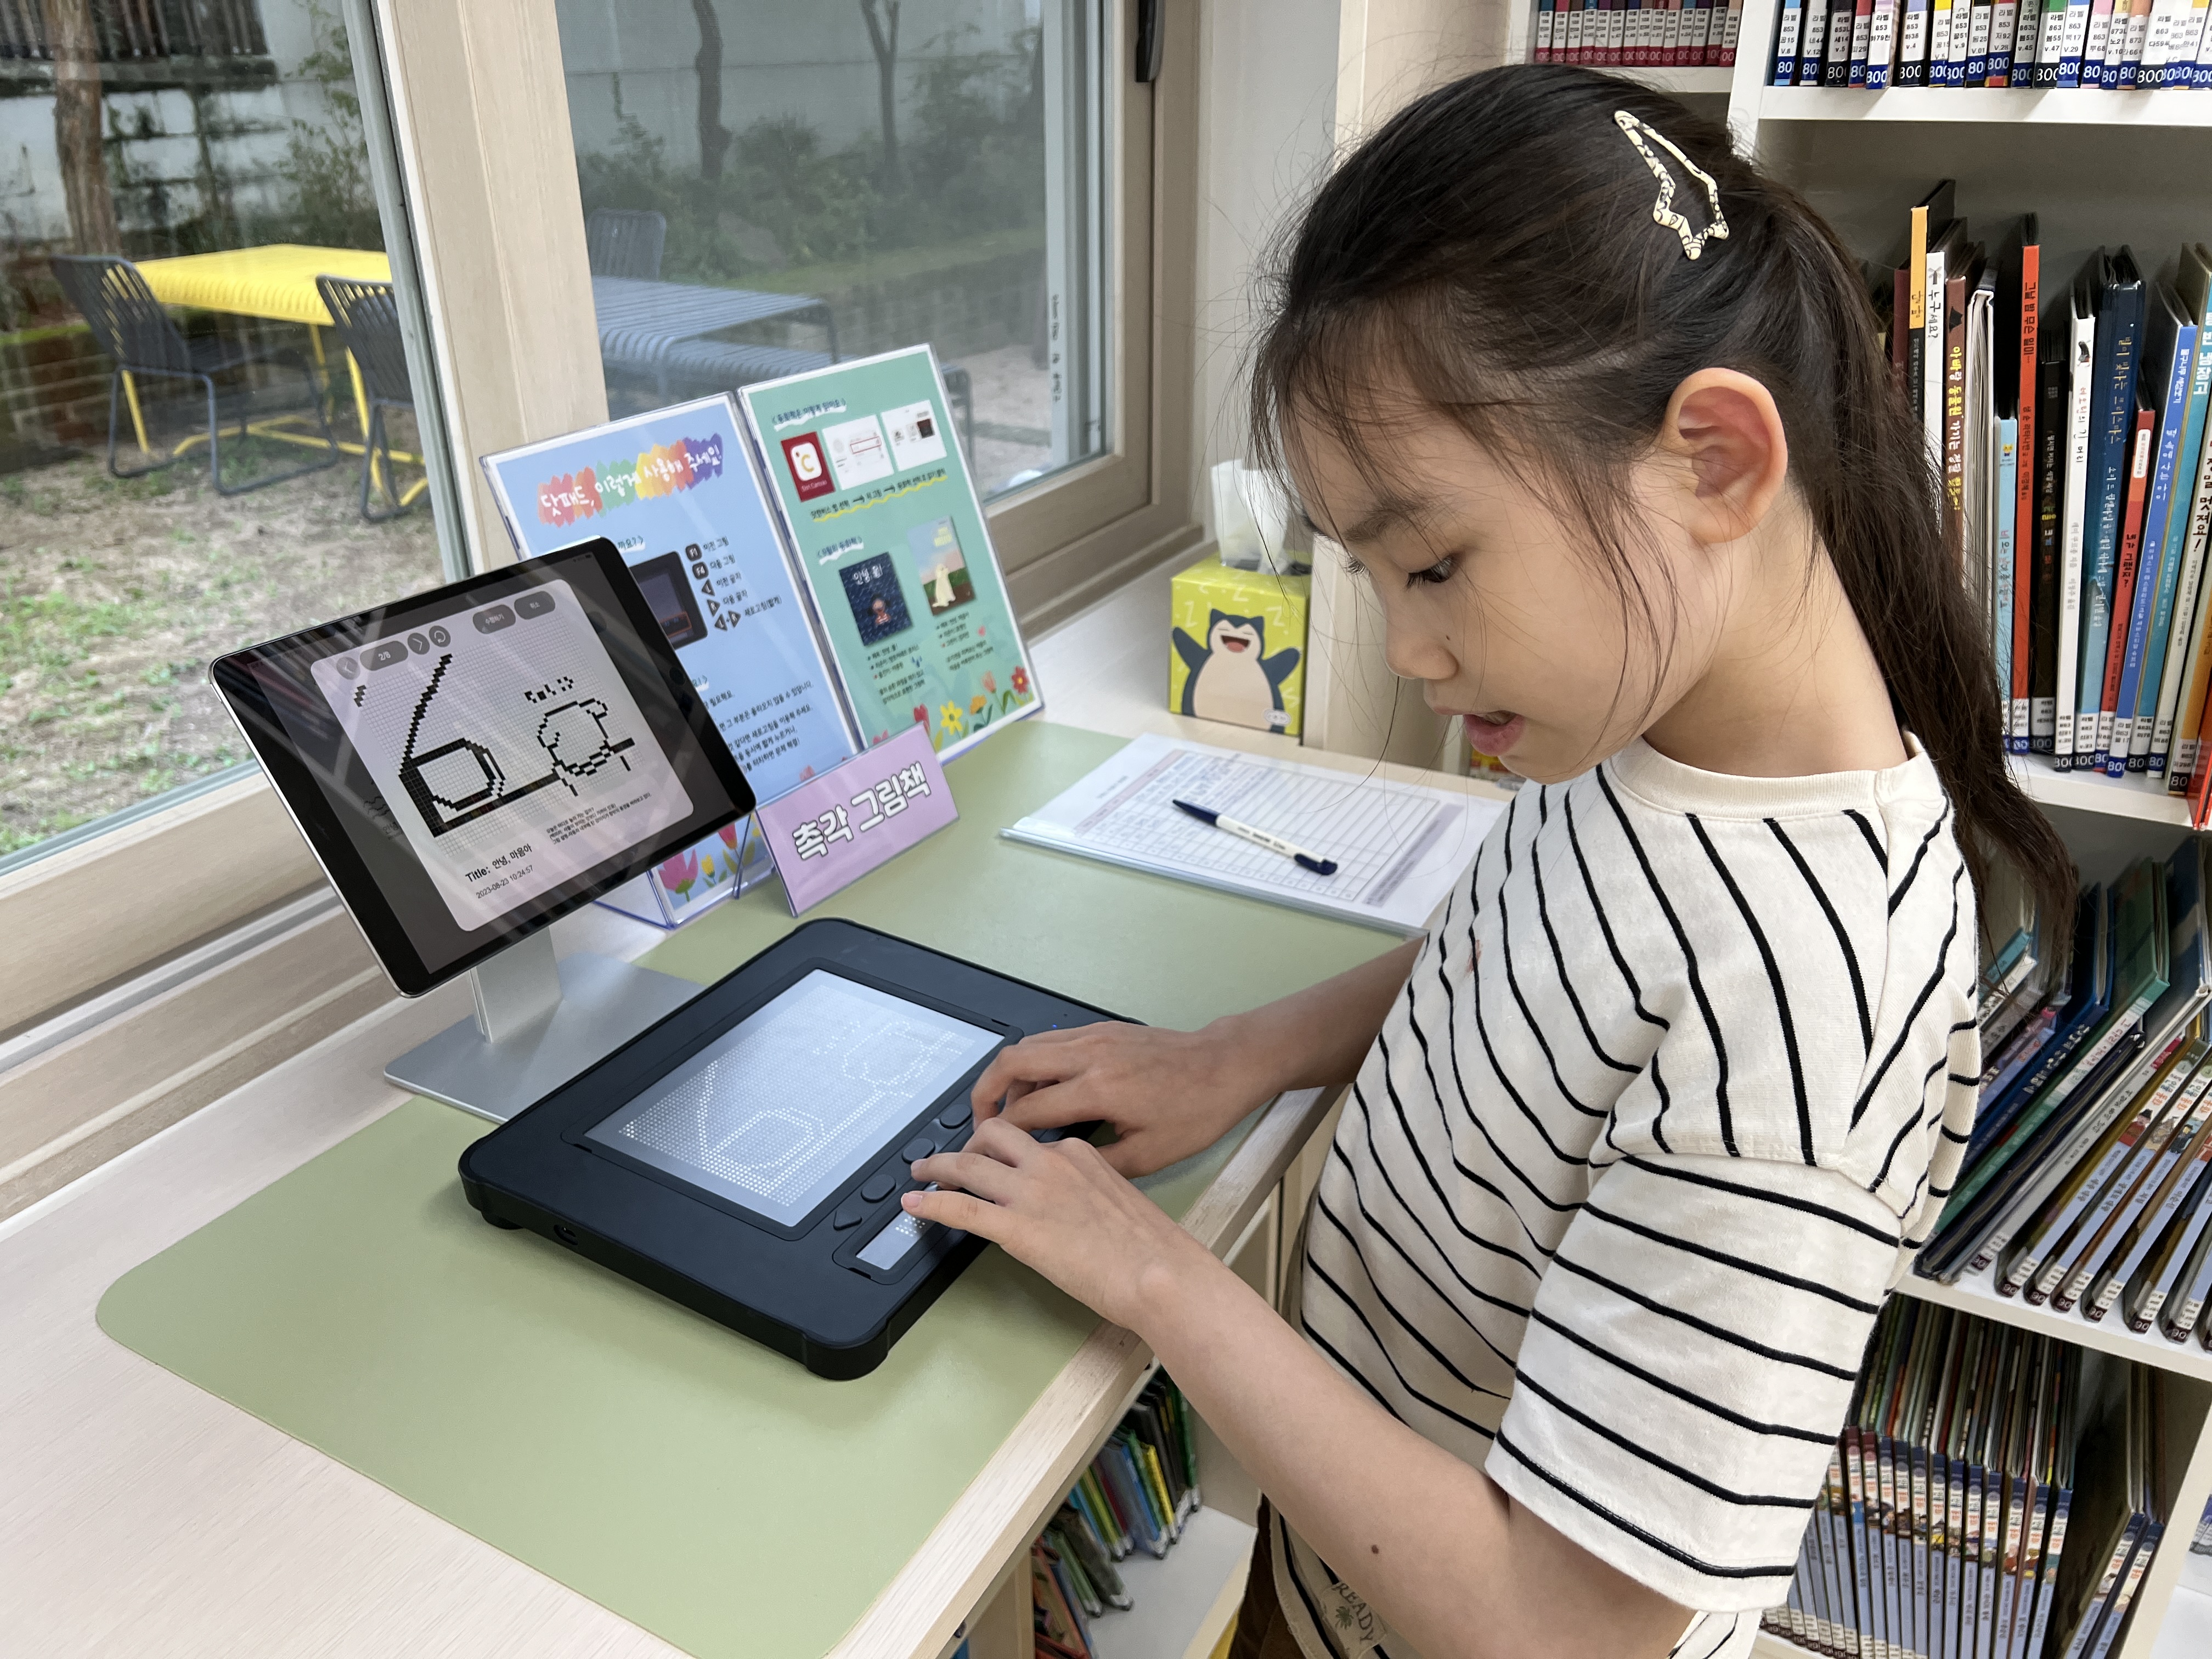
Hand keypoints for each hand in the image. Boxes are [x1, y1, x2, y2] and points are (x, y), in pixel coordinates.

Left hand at [905, 1116, 1219, 1331]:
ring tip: (920, 1172)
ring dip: (937, 1166)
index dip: (1006, 1149)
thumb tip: (1072, 1209)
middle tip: (951, 1158)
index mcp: (1079, 1154)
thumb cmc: (1151, 1248)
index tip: (996, 1156)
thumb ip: (1090, 1193)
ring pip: (968, 1164)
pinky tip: (914, 1206)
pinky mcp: (1016, 1228)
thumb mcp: (1121, 1202)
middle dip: (967, 1144)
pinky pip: (962, 1208)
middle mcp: (1051, 1163)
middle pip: (993, 1137)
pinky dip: (931, 1205)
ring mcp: (1031, 1193)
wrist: (1159, 1272)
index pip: (1032, 1141)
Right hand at [968, 1020, 1270, 1176]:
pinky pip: (1051, 1040)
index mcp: (1098, 1090)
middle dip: (984, 1093)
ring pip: (1027, 1047)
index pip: (1026, 1112)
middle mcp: (1089, 1056)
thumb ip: (1097, 1165)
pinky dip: (1033, 1061)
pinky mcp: (1102, 1029)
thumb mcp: (1149, 1156)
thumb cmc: (1195, 1111)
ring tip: (1007, 1109)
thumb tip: (1059, 1174)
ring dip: (1007, 1076)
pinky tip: (1040, 1087)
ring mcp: (1094, 1037)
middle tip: (978, 1123)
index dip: (999, 1136)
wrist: (1225, 1066)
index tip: (989, 1153)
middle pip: (1011, 1064)